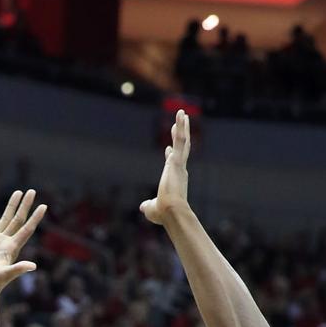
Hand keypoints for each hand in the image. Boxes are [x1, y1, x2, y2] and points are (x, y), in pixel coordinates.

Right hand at [0, 189, 46, 292]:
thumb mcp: (5, 276)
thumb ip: (18, 269)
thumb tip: (33, 266)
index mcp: (12, 247)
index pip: (26, 229)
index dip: (35, 218)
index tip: (44, 206)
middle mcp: (5, 242)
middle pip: (18, 219)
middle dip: (25, 206)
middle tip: (32, 191)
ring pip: (4, 219)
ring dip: (11, 206)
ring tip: (17, 192)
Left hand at [140, 110, 191, 224]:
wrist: (171, 211)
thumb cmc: (163, 213)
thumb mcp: (152, 209)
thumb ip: (148, 206)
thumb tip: (143, 207)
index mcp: (175, 179)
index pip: (173, 164)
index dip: (171, 156)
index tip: (168, 149)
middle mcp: (179, 170)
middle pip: (181, 148)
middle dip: (180, 136)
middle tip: (179, 124)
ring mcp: (179, 164)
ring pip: (182, 140)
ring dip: (182, 126)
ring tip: (181, 113)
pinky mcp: (177, 160)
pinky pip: (180, 140)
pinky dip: (181, 127)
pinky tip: (181, 115)